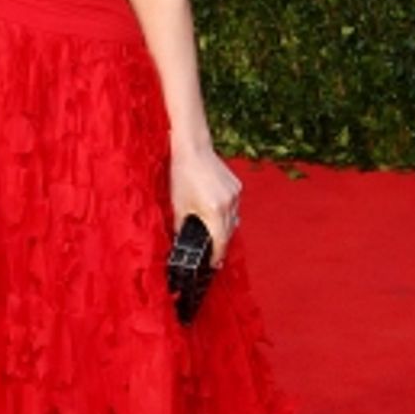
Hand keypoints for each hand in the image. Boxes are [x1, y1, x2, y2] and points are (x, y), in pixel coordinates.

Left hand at [170, 145, 241, 265]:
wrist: (193, 148)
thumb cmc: (182, 174)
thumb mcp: (178, 205)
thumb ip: (182, 226)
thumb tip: (181, 240)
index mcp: (214, 211)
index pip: (220, 242)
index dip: (216, 256)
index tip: (212, 264)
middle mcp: (229, 204)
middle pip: (229, 232)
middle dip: (221, 244)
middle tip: (212, 253)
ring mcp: (235, 194)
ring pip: (233, 219)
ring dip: (224, 228)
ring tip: (213, 234)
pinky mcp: (237, 186)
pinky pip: (234, 206)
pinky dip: (226, 213)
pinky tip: (215, 213)